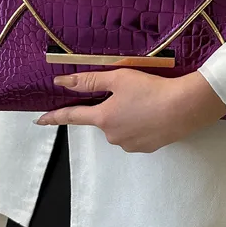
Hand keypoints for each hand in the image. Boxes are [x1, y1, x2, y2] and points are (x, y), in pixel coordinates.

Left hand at [34, 69, 225, 152]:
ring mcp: (130, 144)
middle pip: (102, 119)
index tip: (39, 120)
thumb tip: (62, 82)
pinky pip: (136, 134)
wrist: (186, 107)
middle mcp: (113, 135)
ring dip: (127, 116)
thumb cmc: (152, 89)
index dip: (54, 117)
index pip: (72, 117)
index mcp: (103, 118)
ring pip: (120, 127)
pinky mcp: (147, 147)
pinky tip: (154, 113)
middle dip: (110, 107)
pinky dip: (140, 124)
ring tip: (146, 102)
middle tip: (130, 93)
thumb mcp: (119, 78)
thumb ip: (89, 80)